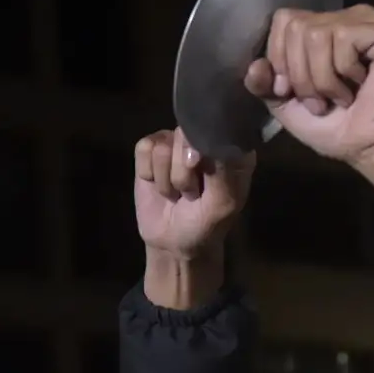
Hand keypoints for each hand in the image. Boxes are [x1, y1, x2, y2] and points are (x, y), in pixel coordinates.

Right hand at [133, 128, 253, 260]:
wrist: (173, 243)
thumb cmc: (205, 224)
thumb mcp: (222, 204)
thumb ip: (220, 170)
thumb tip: (197, 144)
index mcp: (229, 147)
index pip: (214, 129)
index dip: (203, 152)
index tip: (201, 175)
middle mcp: (202, 138)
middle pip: (183, 135)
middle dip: (182, 172)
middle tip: (191, 193)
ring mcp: (175, 142)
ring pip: (162, 146)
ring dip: (166, 179)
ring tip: (176, 192)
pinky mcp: (151, 149)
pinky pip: (144, 148)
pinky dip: (148, 173)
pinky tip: (158, 185)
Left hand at [243, 5, 373, 167]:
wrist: (372, 148)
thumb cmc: (335, 127)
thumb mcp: (287, 104)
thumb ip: (266, 83)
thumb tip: (253, 66)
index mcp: (326, 26)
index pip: (285, 18)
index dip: (279, 57)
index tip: (291, 91)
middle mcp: (349, 16)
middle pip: (297, 26)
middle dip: (300, 74)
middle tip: (320, 101)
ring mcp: (373, 19)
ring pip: (317, 32)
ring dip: (321, 78)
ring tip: (340, 97)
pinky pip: (344, 37)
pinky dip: (343, 71)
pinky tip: (361, 85)